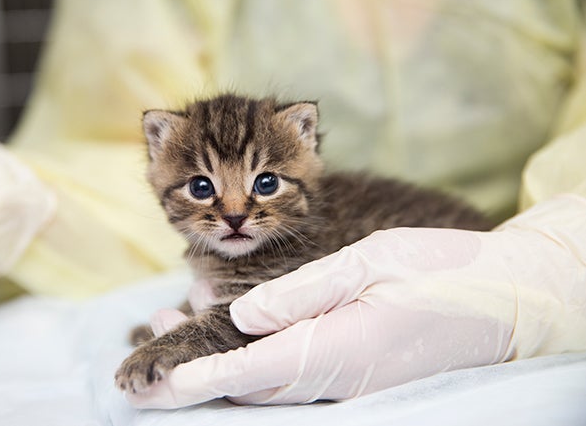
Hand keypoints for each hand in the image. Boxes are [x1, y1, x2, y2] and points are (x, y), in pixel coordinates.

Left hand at [126, 194, 585, 407]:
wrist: (505, 301)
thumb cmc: (441, 271)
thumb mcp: (368, 263)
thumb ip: (301, 292)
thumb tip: (240, 315)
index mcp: (341, 347)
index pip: (257, 369)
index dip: (205, 379)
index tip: (161, 386)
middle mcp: (340, 376)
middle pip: (254, 389)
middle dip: (198, 380)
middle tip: (147, 359)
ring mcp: (351, 384)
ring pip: (270, 386)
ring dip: (220, 370)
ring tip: (174, 322)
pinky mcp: (358, 377)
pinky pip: (294, 379)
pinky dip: (254, 365)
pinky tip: (235, 333)